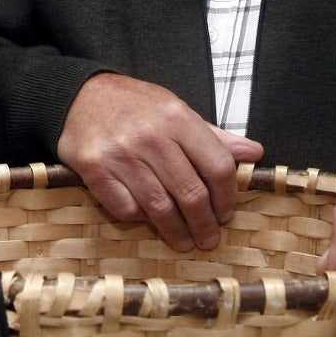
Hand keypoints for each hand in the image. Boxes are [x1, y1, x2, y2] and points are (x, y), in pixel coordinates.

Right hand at [55, 73, 262, 250]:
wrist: (81, 94)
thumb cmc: (135, 105)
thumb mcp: (176, 110)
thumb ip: (214, 136)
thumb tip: (254, 153)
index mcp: (177, 118)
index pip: (218, 166)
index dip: (227, 197)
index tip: (225, 213)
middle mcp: (151, 136)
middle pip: (191, 193)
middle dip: (204, 224)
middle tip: (208, 239)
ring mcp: (121, 154)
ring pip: (160, 208)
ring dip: (176, 232)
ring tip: (184, 242)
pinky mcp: (95, 169)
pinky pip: (126, 208)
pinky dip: (138, 219)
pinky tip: (145, 218)